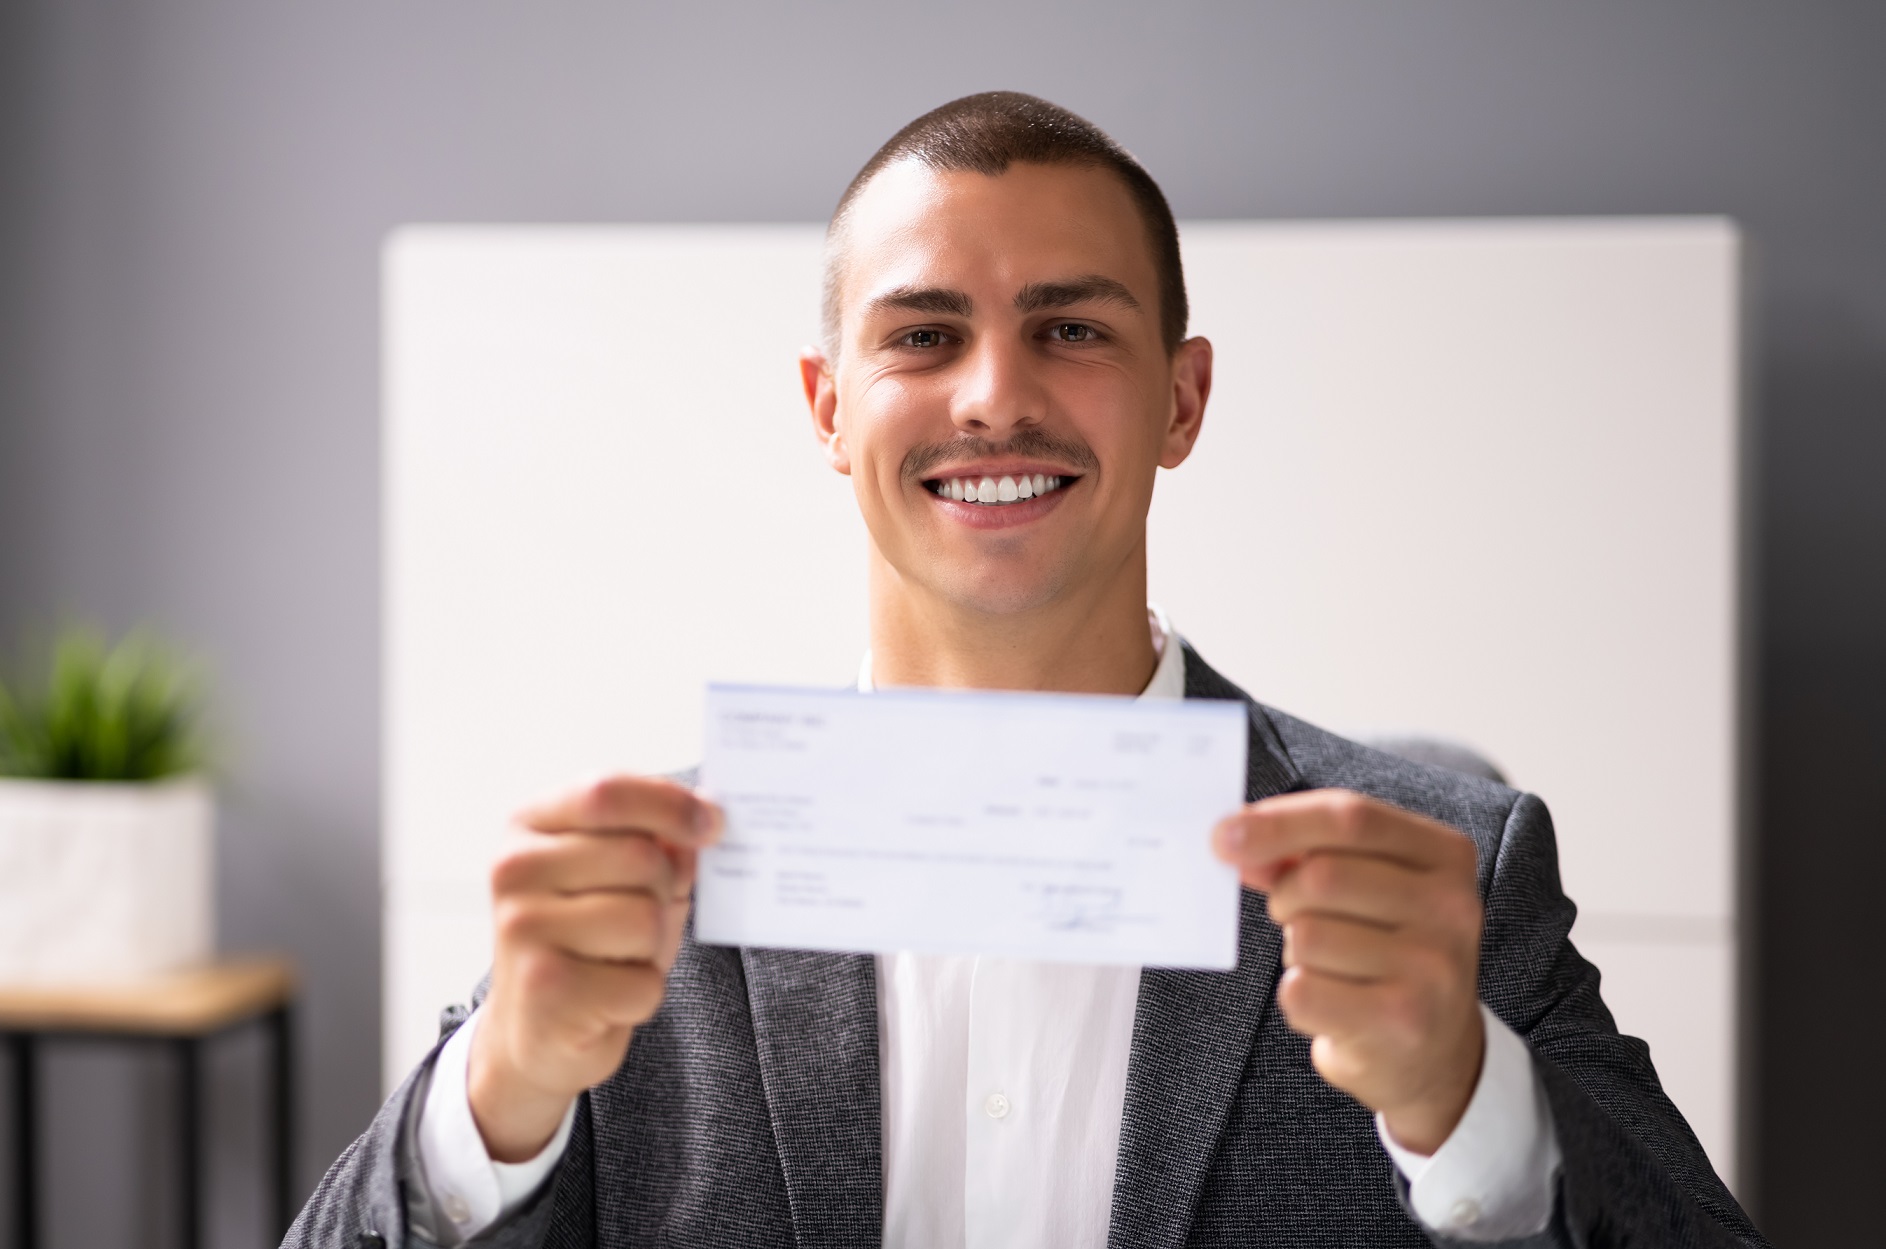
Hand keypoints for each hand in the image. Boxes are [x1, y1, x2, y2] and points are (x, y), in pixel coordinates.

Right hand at [469, 775, 721, 1161]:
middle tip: (642, 917)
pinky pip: (643, 980)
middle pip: (640, 856)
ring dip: (654, 946)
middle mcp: (515, 870)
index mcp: (530, 827)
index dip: (671, 804)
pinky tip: (608, 998)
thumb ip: (656, 842)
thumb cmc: (589, 941)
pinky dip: (643, 994)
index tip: (712, 823)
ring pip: (646, 917)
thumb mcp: (619, 878)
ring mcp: (523, 928)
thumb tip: (704, 822)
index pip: (607, 792)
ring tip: (619, 958)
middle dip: (664, 890)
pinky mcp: (546, 988)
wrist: (536, 1031)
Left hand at [1212, 789, 1484, 1154]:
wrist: (1432, 1050)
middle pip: (1321, 876)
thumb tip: (1236, 840)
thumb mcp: (1365, 887)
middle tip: (1298, 919)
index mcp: (1445, 856)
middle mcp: (1451, 907)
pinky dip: (1298, 996)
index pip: (1350, 817)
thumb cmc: (1387, 953)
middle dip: (1285, 898)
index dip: (1279, 822)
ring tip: (1332, 967)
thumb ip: (1304, 854)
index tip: (1223, 834)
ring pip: (1306, 935)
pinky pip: (1302, 990)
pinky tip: (1332, 1006)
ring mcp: (1433, 967)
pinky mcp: (1403, 1021)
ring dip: (1296, 952)